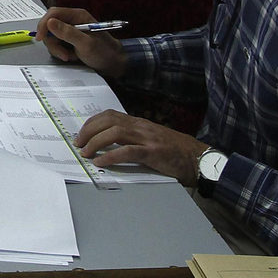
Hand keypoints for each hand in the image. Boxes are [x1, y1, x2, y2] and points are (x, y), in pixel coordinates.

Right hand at [36, 8, 127, 77]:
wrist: (113, 64)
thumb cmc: (103, 52)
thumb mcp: (85, 44)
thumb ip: (67, 33)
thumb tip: (49, 22)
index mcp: (77, 16)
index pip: (54, 13)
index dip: (44, 24)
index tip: (40, 38)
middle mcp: (72, 21)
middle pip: (50, 26)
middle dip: (53, 41)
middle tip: (62, 54)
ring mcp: (70, 31)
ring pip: (52, 37)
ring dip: (58, 49)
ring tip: (70, 57)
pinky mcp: (69, 40)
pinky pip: (57, 44)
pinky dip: (61, 52)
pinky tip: (72, 57)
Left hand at [73, 110, 209, 183]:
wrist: (199, 159)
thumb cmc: (175, 152)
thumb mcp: (151, 140)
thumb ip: (133, 139)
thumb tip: (109, 145)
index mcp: (139, 123)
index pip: (110, 115)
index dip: (92, 123)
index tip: (81, 133)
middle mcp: (141, 127)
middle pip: (108, 121)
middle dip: (89, 131)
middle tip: (78, 144)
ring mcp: (148, 138)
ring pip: (115, 133)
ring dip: (96, 142)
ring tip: (86, 153)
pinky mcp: (154, 152)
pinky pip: (128, 151)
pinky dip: (111, 156)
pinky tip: (101, 162)